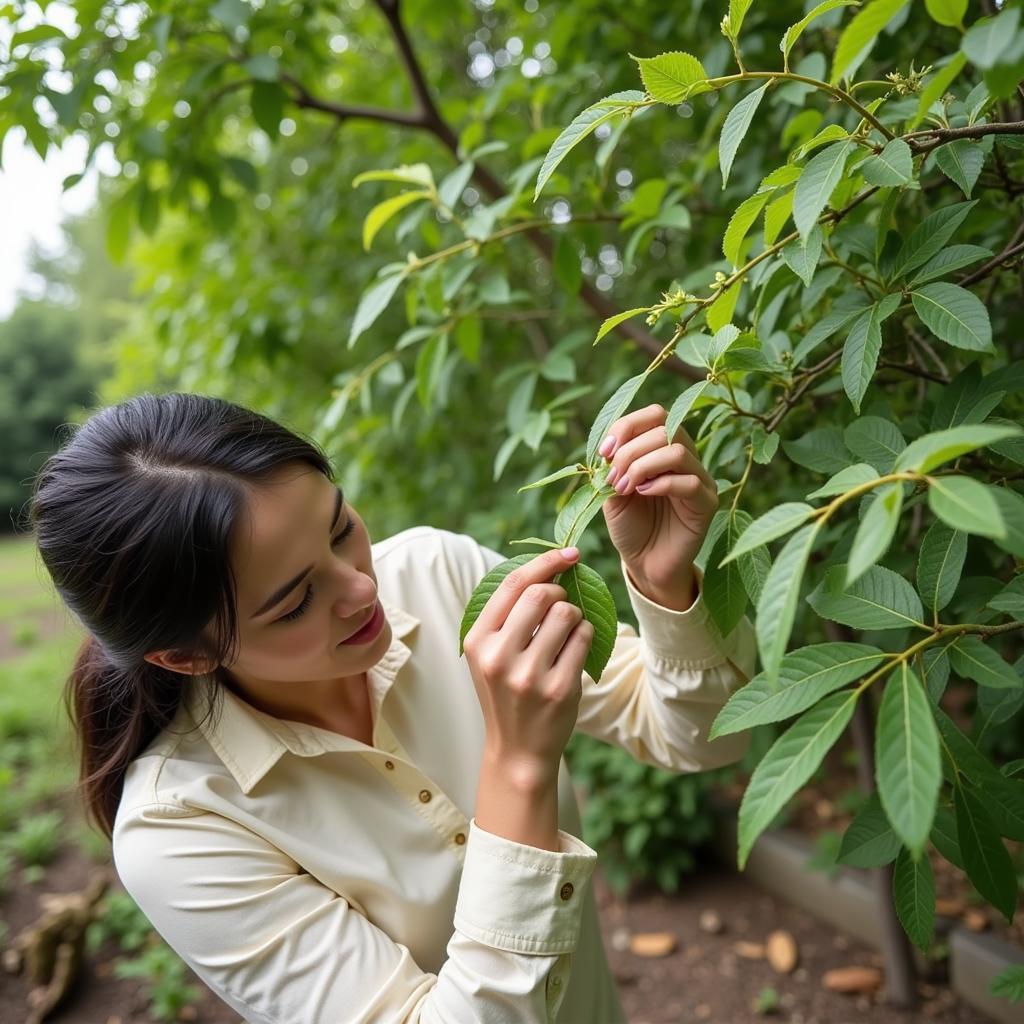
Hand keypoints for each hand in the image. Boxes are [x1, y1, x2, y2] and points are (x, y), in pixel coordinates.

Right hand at [462, 547, 593, 780]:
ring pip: (567, 613)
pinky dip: (585, 636)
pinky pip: (584, 638)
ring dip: (574, 616)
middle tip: (562, 605)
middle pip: (542, 594)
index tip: (568, 553)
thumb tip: (546, 567)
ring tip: (566, 634)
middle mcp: (498, 656)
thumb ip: (507, 614)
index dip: (544, 561)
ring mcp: (529, 674)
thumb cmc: (507, 692)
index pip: (512, 584)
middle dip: (560, 592)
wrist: (517, 750)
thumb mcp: (489, 654)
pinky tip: (574, 651)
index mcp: (477, 640)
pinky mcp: (559, 689)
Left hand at [597, 403, 717, 609]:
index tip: (604, 452)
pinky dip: (660, 484)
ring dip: (642, 465)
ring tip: (624, 487)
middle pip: (665, 429)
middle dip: (630, 452)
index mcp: (663, 448)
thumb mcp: (613, 490)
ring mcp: (700, 479)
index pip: (655, 414)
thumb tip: (611, 448)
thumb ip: (615, 465)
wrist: (644, 563)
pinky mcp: (707, 503)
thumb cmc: (630, 525)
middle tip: (613, 479)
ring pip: (677, 451)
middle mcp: (686, 458)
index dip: (627, 426)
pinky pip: (689, 482)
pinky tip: (642, 495)